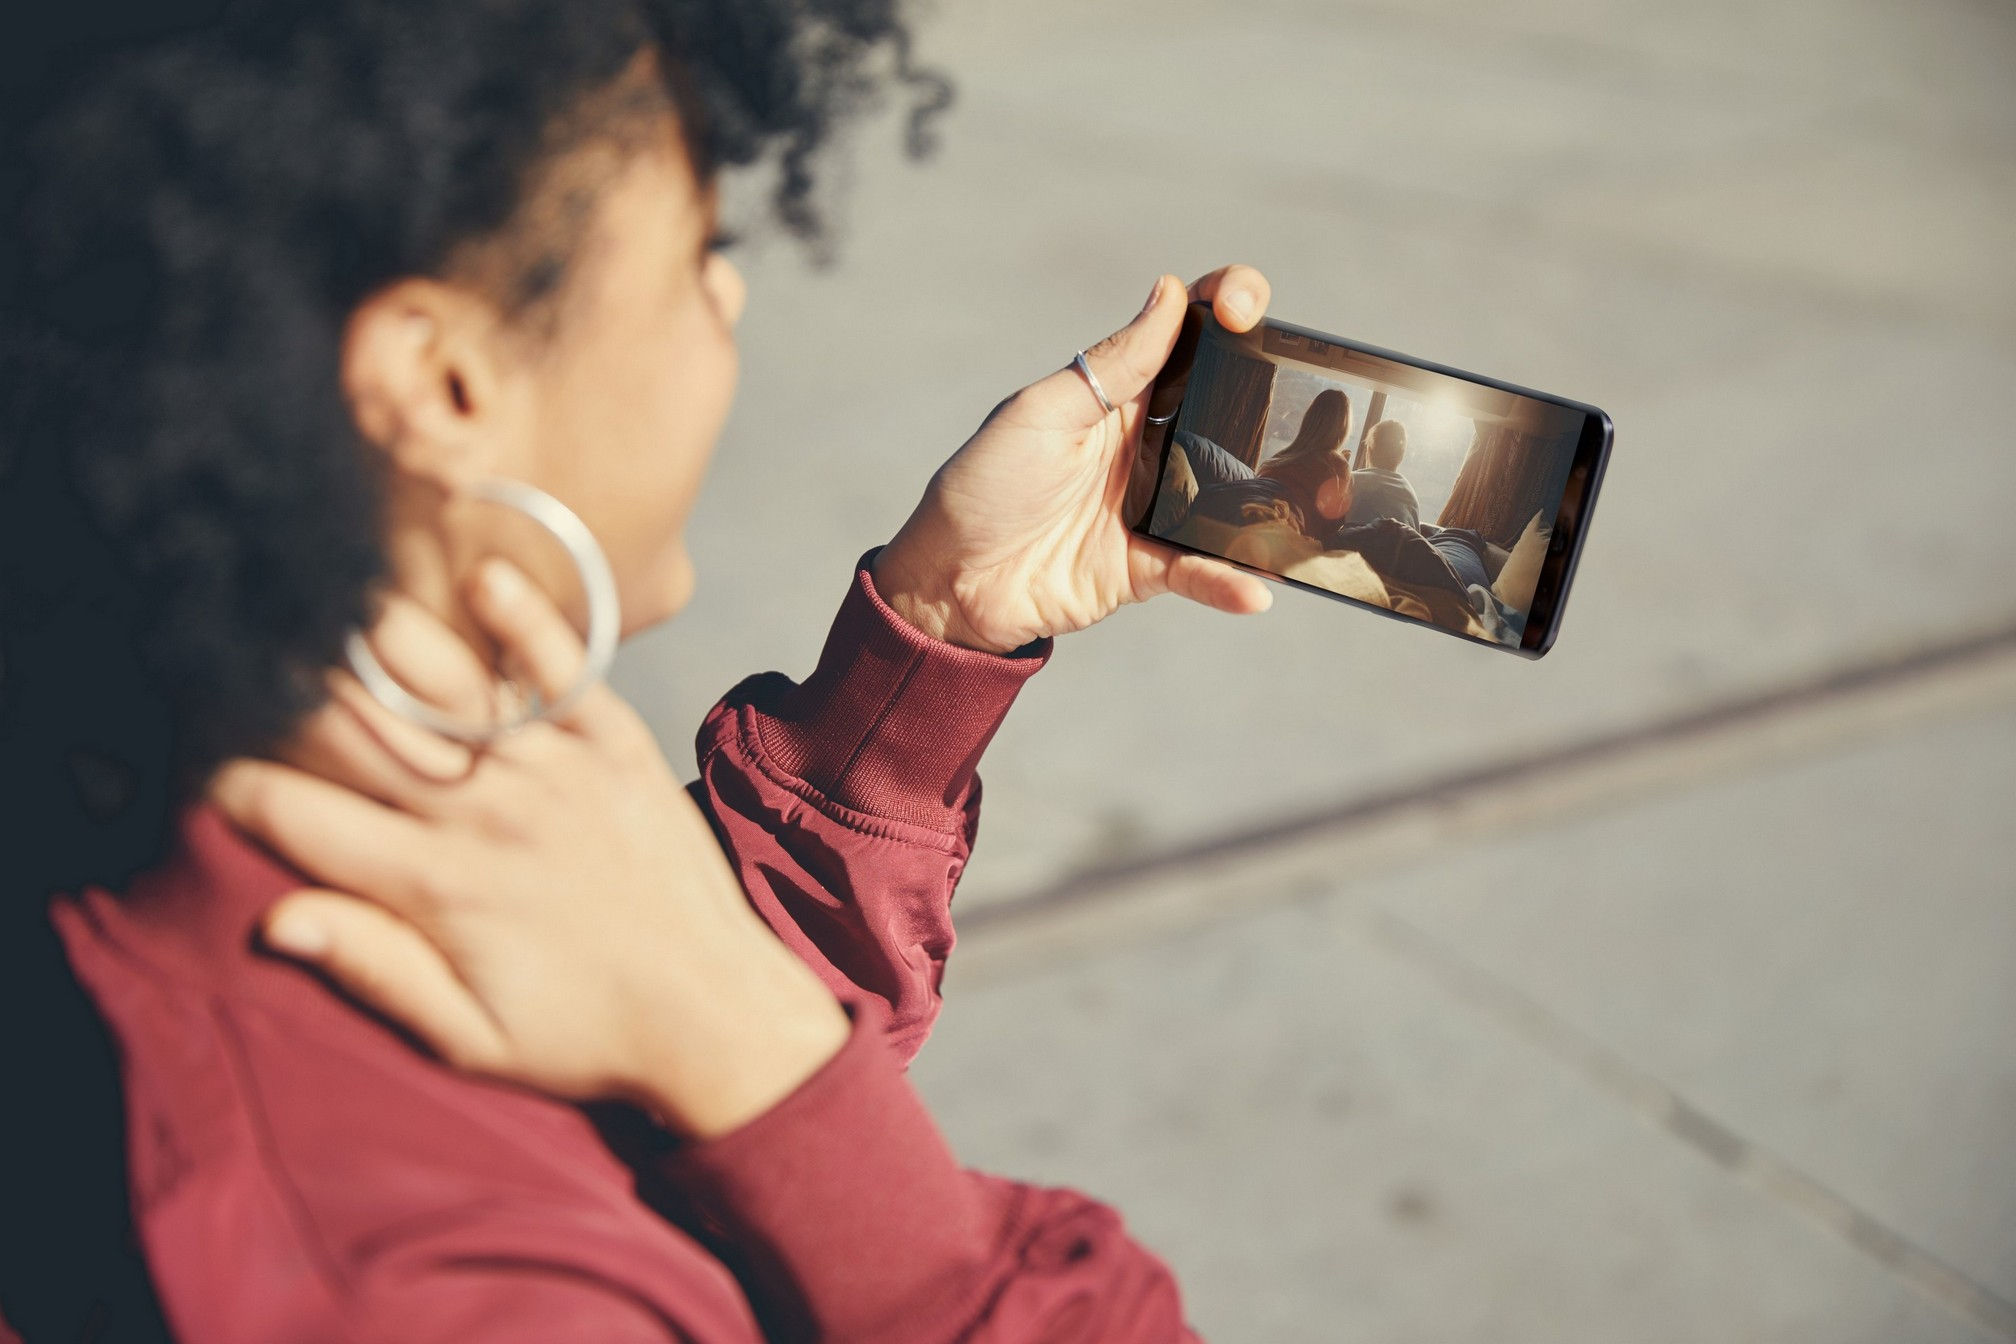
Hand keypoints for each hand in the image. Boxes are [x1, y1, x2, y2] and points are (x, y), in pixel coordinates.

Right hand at [208, 559, 848, 1139]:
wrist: (717, 1014)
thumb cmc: (588, 1035)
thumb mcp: (468, 1038)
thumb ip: (372, 967)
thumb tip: (274, 918)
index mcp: (436, 885)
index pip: (296, 814)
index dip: (233, 787)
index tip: (207, 771)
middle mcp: (487, 811)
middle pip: (353, 730)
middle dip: (284, 700)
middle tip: (251, 676)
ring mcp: (556, 768)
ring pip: (443, 685)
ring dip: (375, 644)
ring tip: (326, 613)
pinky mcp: (617, 746)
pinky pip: (562, 668)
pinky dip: (522, 621)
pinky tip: (480, 580)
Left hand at [872, 266, 1276, 653]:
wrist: (949, 582)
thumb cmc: (982, 486)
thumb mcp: (1042, 413)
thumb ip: (1112, 365)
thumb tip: (1171, 292)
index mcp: (1118, 393)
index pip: (1185, 334)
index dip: (1224, 305)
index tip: (1242, 306)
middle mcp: (1147, 443)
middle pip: (1228, 404)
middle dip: (1274, 389)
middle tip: (1310, 388)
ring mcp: (1154, 504)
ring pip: (1233, 490)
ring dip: (1273, 493)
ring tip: (1320, 492)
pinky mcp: (1148, 566)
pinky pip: (1201, 569)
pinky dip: (1227, 580)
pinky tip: (1255, 588)